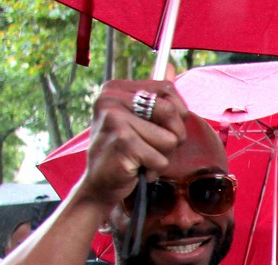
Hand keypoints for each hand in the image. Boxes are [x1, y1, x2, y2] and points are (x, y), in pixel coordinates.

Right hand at [82, 80, 189, 209]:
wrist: (99, 185)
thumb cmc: (123, 153)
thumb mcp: (137, 120)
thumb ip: (154, 95)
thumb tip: (170, 65)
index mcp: (115, 89)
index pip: (167, 89)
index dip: (177, 113)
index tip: (165, 127)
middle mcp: (110, 99)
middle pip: (171, 113)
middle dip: (173, 137)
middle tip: (154, 147)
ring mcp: (114, 120)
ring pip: (169, 140)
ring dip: (161, 156)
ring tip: (141, 158)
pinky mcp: (122, 143)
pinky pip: (160, 160)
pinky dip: (153, 170)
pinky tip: (136, 168)